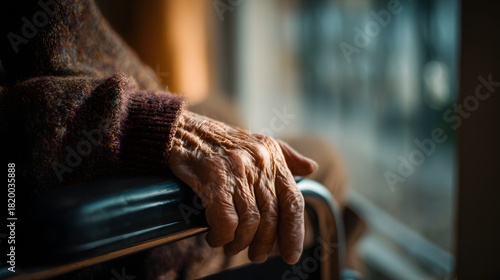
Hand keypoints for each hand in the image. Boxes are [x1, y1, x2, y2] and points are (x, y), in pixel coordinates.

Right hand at [167, 111, 317, 263]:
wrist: (183, 130)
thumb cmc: (220, 141)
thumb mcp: (259, 142)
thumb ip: (287, 156)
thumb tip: (312, 168)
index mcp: (272, 157)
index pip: (293, 201)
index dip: (294, 231)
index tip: (291, 254)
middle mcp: (259, 162)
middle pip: (271, 217)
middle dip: (264, 243)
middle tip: (255, 254)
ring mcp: (237, 170)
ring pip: (249, 222)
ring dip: (240, 243)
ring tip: (232, 246)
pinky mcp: (213, 178)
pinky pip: (226, 220)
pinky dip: (222, 235)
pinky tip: (215, 236)